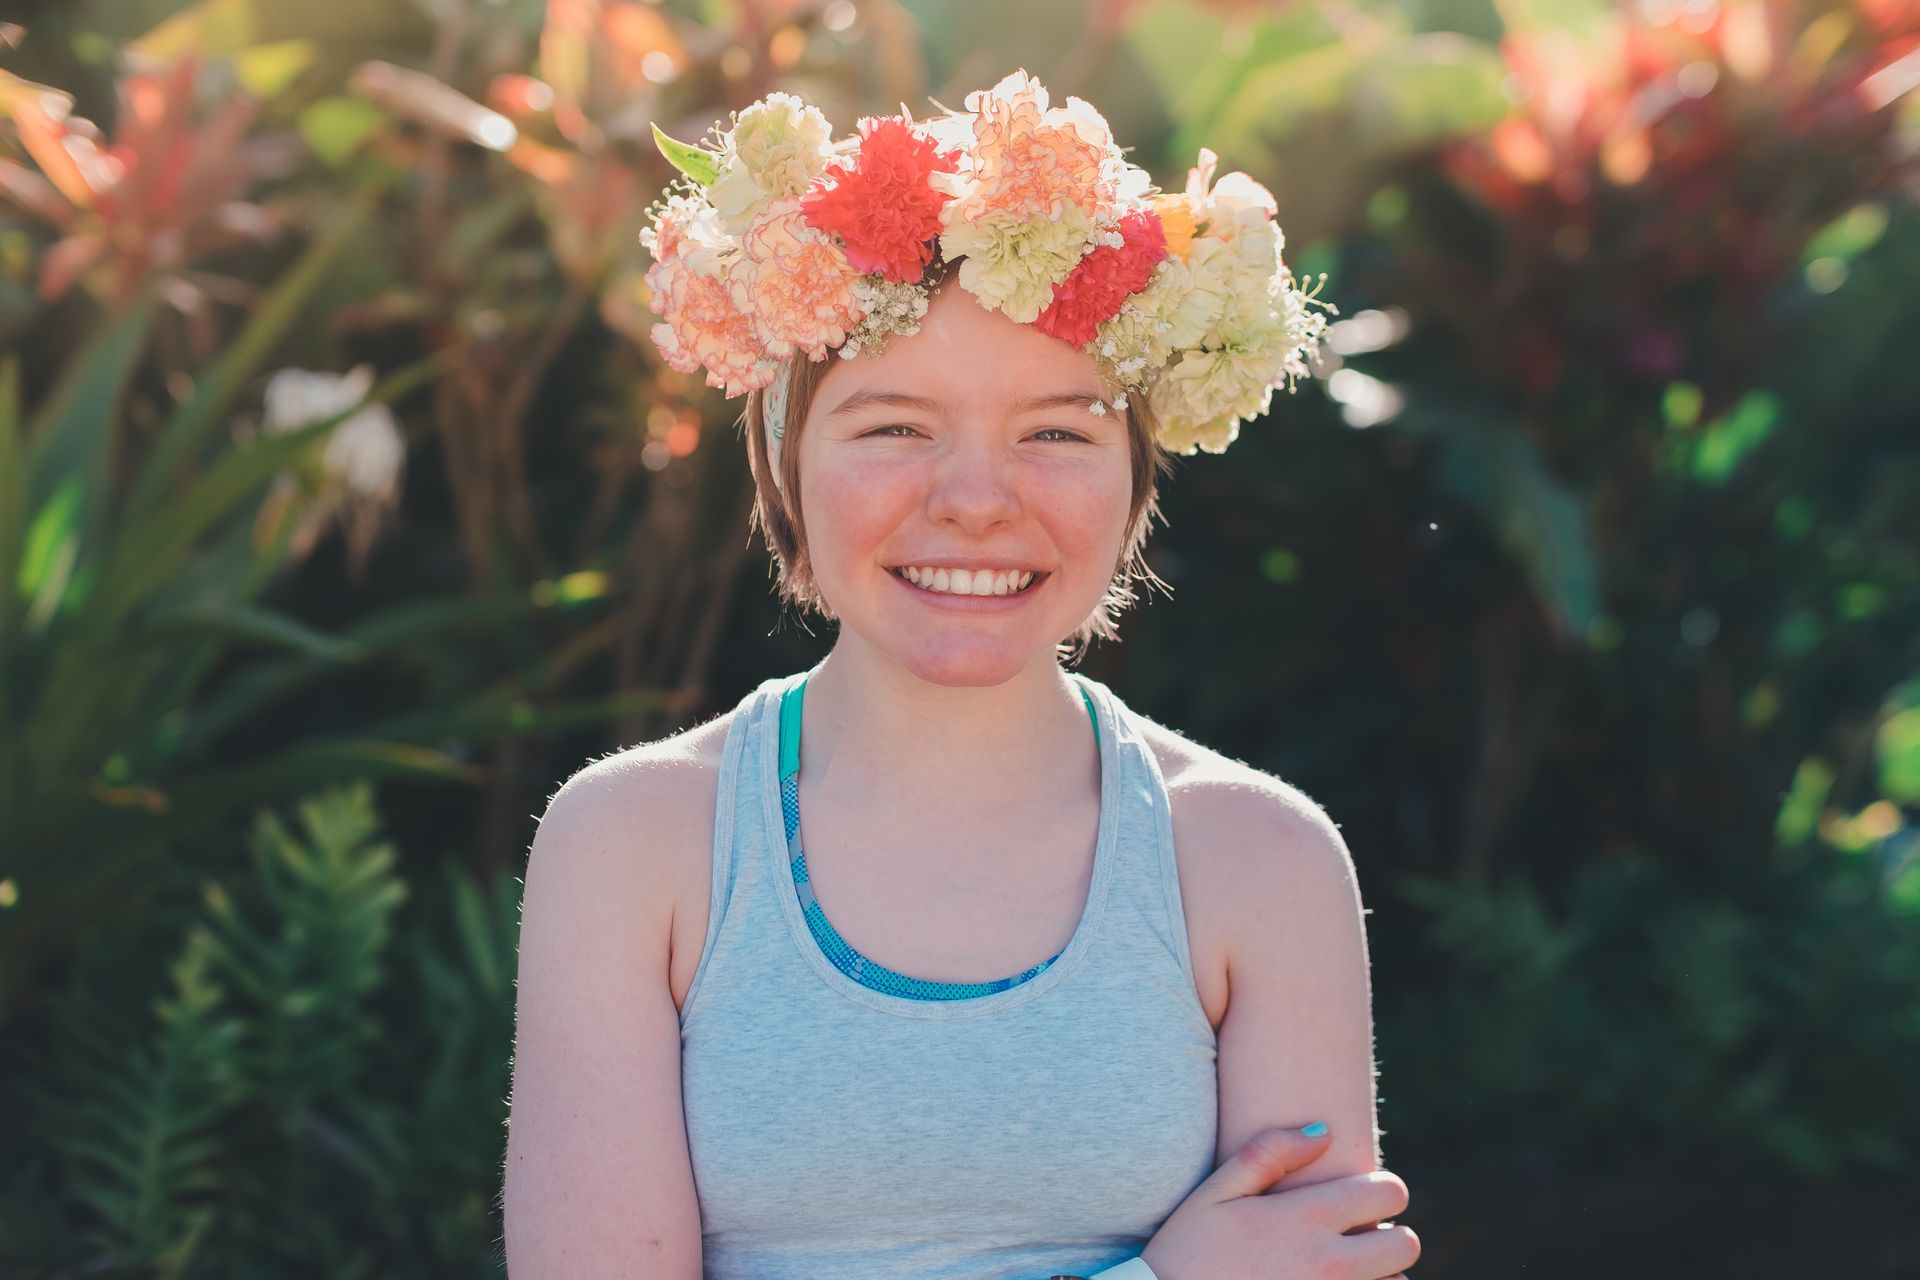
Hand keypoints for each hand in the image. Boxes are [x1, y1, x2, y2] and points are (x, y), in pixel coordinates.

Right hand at [1139, 1123, 1419, 1279]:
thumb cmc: (1187, 1252)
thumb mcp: (1215, 1193)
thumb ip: (1269, 1153)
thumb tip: (1322, 1131)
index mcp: (1307, 1217)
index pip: (1389, 1193)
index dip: (1381, 1189)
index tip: (1360, 1195)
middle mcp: (1331, 1262)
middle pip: (1406, 1245)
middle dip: (1388, 1235)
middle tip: (1358, 1235)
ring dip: (1377, 1276)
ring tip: (1339, 1270)